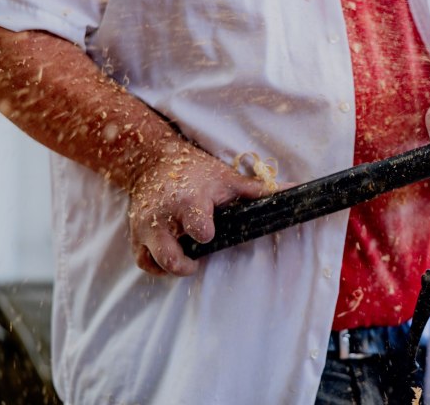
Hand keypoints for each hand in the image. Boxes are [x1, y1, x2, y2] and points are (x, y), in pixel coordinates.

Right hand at [128, 142, 272, 275]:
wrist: (152, 161)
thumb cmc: (196, 171)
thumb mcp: (226, 178)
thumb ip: (257, 190)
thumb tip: (294, 190)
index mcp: (190, 201)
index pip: (199, 228)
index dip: (206, 235)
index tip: (211, 234)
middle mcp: (165, 216)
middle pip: (170, 256)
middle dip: (185, 265)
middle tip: (199, 259)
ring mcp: (147, 226)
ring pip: (154, 261)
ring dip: (171, 267)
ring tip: (187, 258)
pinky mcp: (136, 233)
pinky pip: (143, 260)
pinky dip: (157, 265)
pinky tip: (173, 256)